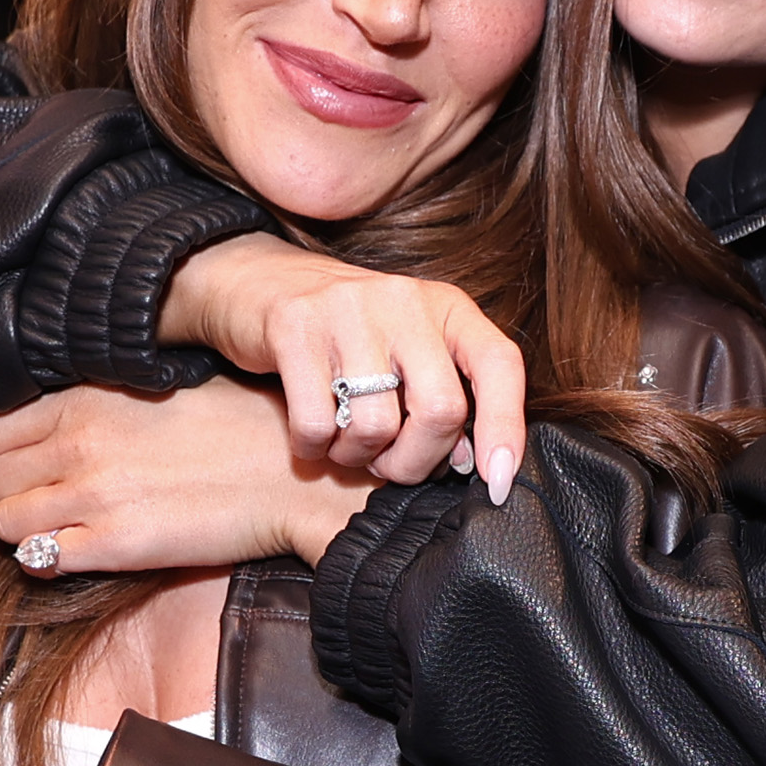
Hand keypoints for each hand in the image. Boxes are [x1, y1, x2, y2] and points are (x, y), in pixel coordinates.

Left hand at [0, 377, 370, 576]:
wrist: (296, 476)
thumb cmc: (244, 428)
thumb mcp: (161, 388)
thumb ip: (99, 399)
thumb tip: (59, 418)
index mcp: (85, 398)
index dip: (1, 451)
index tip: (26, 463)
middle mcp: (77, 443)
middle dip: (7, 492)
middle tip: (44, 500)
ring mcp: (92, 495)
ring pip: (2, 521)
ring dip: (23, 529)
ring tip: (61, 527)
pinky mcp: (115, 545)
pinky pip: (38, 560)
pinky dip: (47, 560)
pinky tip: (81, 550)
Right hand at [157, 231, 525, 500]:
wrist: (259, 283)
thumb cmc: (348, 335)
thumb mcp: (408, 349)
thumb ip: (442, 396)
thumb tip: (467, 462)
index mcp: (447, 306)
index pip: (499, 365)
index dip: (507, 428)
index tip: (496, 483)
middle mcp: (405, 299)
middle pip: (441, 409)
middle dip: (416, 461)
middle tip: (389, 467)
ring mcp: (349, 308)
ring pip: (377, 425)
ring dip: (358, 458)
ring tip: (345, 447)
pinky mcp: (294, 326)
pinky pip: (317, 423)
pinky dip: (314, 449)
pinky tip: (311, 438)